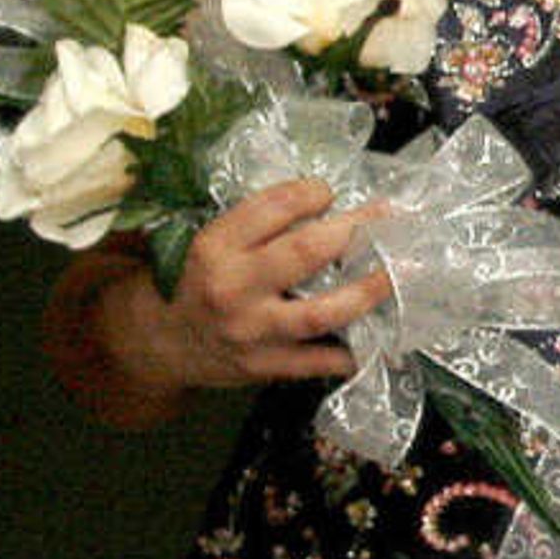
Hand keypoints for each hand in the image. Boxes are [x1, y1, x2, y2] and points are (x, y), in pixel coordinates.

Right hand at [150, 179, 395, 389]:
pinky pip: (320, 362)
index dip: (312, 193)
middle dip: (356, 231)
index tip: (331, 192)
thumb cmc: (196, 281)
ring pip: (320, 312)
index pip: (272, 208)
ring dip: (367, 292)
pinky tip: (381, 338)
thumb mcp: (211, 243)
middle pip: (305, 253)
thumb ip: (258, 226)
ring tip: (398, 274)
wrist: (161, 340)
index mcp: (216, 246)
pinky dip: (354, 352)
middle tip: (388, 219)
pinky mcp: (264, 366)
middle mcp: (233, 287)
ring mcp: (251, 331)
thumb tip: (328, 201)